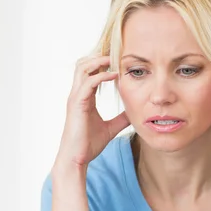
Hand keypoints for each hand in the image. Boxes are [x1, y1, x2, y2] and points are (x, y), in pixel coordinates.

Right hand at [55, 54, 130, 170]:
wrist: (77, 159)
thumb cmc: (89, 145)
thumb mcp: (111, 128)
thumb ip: (121, 118)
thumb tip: (134, 113)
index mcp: (84, 97)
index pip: (91, 72)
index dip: (103, 62)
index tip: (119, 57)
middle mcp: (78, 94)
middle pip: (84, 64)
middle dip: (99, 55)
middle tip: (117, 51)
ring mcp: (76, 98)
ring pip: (83, 68)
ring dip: (99, 60)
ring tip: (115, 58)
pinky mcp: (77, 104)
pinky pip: (88, 83)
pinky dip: (101, 76)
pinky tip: (115, 75)